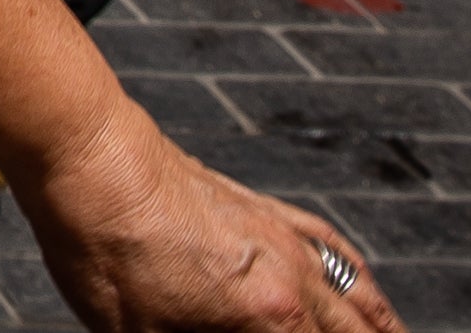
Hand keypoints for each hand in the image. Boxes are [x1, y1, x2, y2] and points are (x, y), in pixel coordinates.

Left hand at [18, 102, 403, 329]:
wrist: (90, 154)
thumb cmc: (105, 248)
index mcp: (270, 316)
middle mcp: (294, 274)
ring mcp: (284, 236)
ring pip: (358, 294)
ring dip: (381, 328)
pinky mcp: (264, 209)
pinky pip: (331, 248)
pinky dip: (356, 277)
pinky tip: (358, 284)